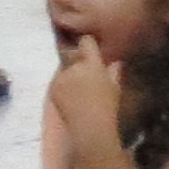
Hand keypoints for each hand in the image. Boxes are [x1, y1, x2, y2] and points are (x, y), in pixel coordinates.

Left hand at [47, 37, 123, 151]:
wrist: (89, 126)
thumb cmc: (108, 107)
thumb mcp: (115, 88)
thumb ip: (114, 72)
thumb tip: (115, 62)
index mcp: (92, 64)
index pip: (86, 42)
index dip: (88, 42)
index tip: (90, 45)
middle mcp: (74, 67)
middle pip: (74, 55)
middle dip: (79, 60)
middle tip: (86, 70)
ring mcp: (61, 78)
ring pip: (65, 68)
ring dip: (71, 73)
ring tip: (80, 87)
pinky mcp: (53, 88)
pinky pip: (59, 81)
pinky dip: (64, 85)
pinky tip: (72, 96)